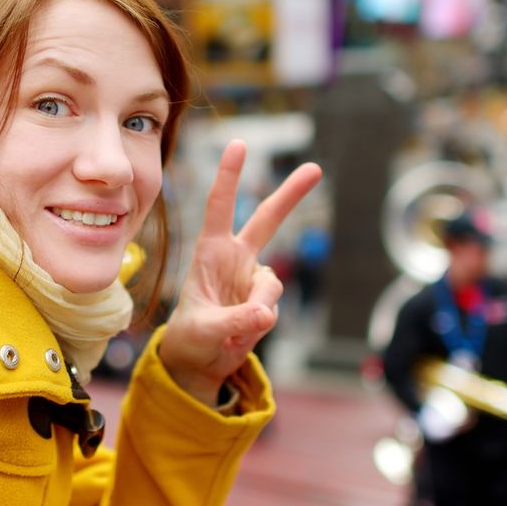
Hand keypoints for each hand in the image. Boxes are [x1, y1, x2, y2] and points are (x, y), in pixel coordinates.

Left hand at [160, 141, 321, 404]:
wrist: (198, 362)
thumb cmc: (190, 336)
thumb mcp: (205, 328)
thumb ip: (235, 319)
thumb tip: (267, 313)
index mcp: (211, 251)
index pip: (220, 206)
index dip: (229, 175)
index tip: (239, 143)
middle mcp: (236, 258)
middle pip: (268, 219)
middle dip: (291, 194)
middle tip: (316, 168)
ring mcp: (253, 280)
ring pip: (272, 285)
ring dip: (257, 307)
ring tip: (231, 329)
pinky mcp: (266, 302)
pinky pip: (272, 310)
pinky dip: (257, 325)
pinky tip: (238, 335)